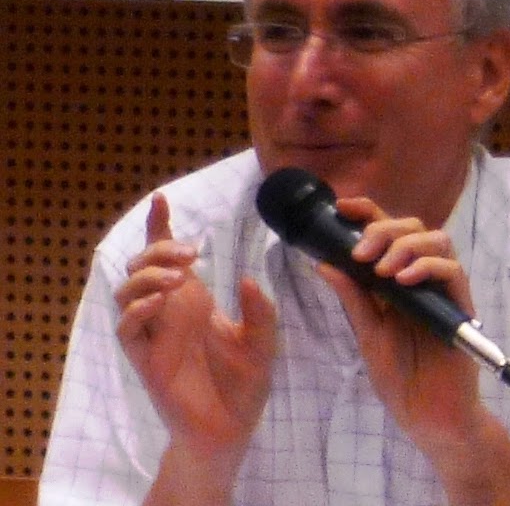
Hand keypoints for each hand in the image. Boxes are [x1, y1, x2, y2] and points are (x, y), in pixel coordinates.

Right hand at [114, 192, 276, 460]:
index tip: (160, 199)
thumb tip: (250, 277)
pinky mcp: (146, 360)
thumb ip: (261, 310)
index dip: (159, 226)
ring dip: (147, 276)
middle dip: (159, 249)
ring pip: (126, 291)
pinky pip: (127, 329)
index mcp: (193, 299)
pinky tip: (161, 302)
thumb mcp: (264, 341)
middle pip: (142, 264)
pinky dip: (138, 309)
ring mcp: (154, 334)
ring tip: (178, 279)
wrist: (231, 428)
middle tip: (192, 255)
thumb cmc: (244, 382)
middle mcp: (169, 310)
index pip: (167, 256)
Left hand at [317, 196, 482, 457]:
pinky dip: (427, 267)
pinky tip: (404, 281)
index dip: (366, 211)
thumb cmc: (399, 376)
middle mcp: (419, 276)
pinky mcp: (461, 305)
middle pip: (411, 226)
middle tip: (361, 253)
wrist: (429, 417)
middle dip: (383, 229)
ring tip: (383, 269)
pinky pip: (453, 271)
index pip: (384, 232)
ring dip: (406, 245)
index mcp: (393, 278)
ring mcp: (442, 289)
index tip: (342, 205)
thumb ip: (352, 298)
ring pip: (437, 239)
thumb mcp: (367, 334)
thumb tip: (323, 263)